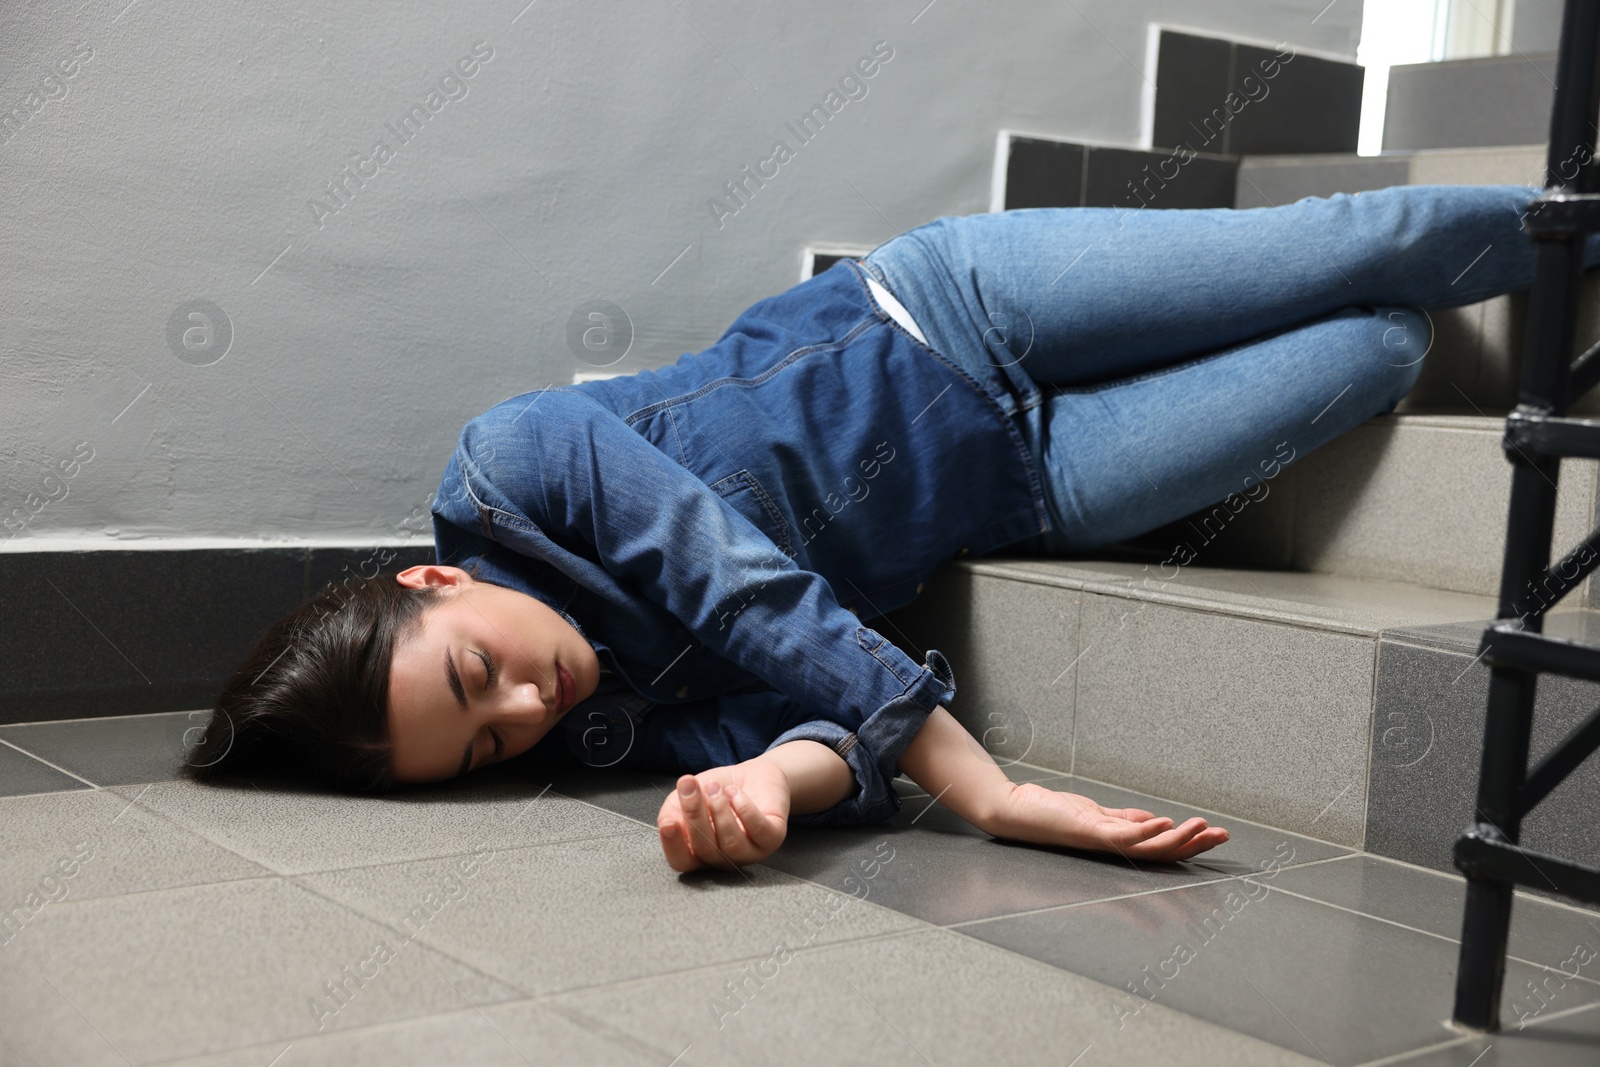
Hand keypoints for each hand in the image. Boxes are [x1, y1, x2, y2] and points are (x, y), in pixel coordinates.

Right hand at [656, 760, 790, 871]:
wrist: (752, 775)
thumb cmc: (716, 791)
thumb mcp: (686, 797)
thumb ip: (671, 812)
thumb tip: (667, 822)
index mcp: (699, 853)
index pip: (682, 861)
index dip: (673, 846)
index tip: (669, 823)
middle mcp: (724, 859)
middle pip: (705, 850)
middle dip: (694, 815)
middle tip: (689, 786)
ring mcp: (750, 852)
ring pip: (731, 844)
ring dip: (719, 812)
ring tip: (715, 788)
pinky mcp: (772, 838)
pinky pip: (758, 830)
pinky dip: (744, 809)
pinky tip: (735, 793)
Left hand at [990, 782, 1229, 861]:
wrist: (1013, 811)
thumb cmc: (1050, 814)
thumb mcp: (1096, 815)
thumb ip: (1124, 820)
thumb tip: (1156, 821)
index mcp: (1117, 844)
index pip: (1160, 848)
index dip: (1189, 845)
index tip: (1215, 836)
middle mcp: (1112, 849)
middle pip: (1162, 853)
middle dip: (1194, 846)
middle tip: (1223, 837)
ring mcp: (1101, 842)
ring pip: (1148, 848)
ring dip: (1179, 840)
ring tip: (1203, 828)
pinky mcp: (1087, 831)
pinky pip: (1122, 835)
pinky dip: (1145, 831)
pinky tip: (1165, 823)